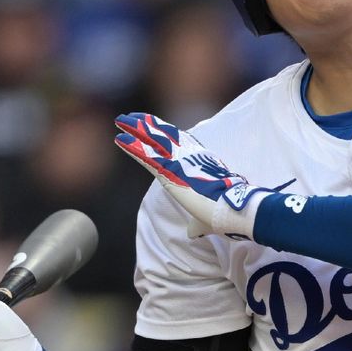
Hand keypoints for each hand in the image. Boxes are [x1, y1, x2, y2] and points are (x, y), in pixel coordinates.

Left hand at [114, 113, 275, 238]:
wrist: (231, 210)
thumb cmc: (223, 214)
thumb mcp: (207, 217)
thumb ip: (196, 222)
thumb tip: (192, 233)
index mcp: (200, 161)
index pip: (181, 140)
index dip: (166, 131)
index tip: (155, 124)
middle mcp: (189, 157)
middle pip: (164, 134)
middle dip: (147, 124)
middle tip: (132, 117)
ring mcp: (178, 161)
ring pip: (153, 139)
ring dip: (135, 129)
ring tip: (121, 120)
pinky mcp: (168, 171)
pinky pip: (146, 155)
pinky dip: (132, 146)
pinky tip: (119, 138)